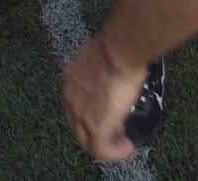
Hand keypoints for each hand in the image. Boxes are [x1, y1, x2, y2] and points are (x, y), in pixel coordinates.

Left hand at [62, 33, 144, 161]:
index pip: (75, 104)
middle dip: (95, 132)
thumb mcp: (99, 54)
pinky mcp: (96, 127)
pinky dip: (115, 152)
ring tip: (121, 143)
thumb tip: (112, 64)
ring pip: (87, 141)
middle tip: (114, 132)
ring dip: (105, 144)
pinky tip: (127, 148)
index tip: (106, 113)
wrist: (119, 50)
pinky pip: (102, 150)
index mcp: (71, 80)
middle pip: (77, 125)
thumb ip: (99, 65)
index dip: (89, 112)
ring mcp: (81, 115)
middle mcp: (70, 99)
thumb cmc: (115, 45)